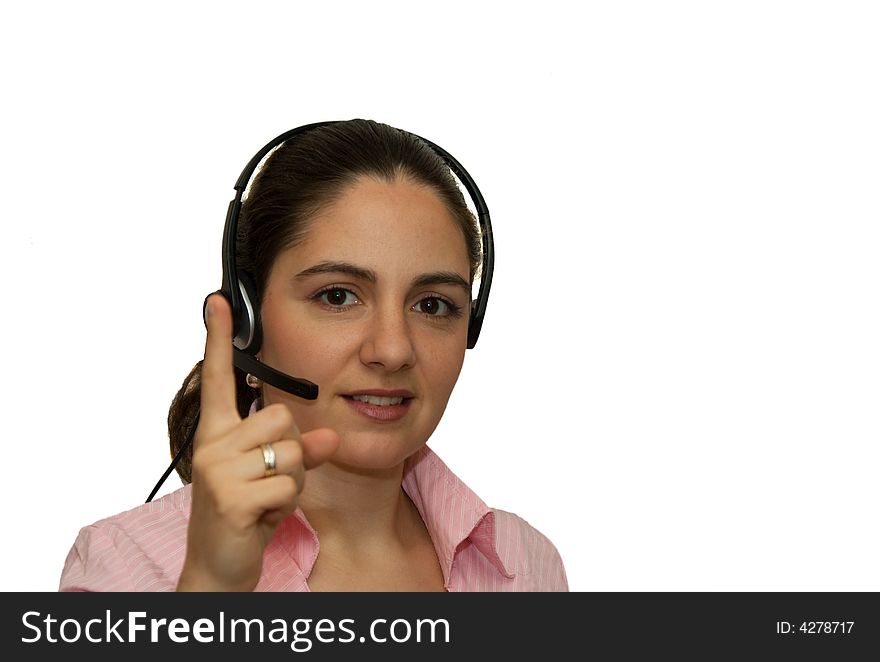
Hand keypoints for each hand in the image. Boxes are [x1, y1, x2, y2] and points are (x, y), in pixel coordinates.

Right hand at [176, 294, 339, 590]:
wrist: (219, 566)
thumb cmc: (247, 515)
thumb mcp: (276, 476)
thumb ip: (302, 451)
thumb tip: (330, 438)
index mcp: (218, 432)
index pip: (220, 377)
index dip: (219, 337)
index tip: (217, 299)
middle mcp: (212, 444)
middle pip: (283, 418)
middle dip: (291, 452)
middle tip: (268, 481)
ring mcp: (217, 470)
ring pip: (292, 452)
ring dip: (291, 481)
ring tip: (265, 499)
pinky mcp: (229, 497)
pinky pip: (289, 485)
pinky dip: (287, 505)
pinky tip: (262, 516)